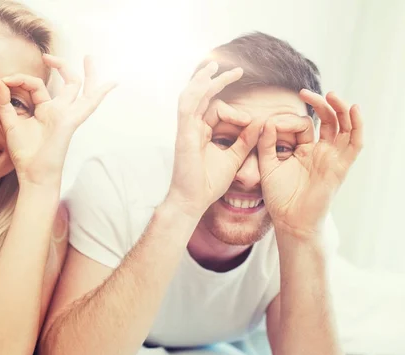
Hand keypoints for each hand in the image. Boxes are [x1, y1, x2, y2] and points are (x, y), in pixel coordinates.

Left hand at [0, 55, 115, 187]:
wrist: (32, 174)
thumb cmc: (24, 154)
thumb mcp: (9, 123)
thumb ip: (4, 103)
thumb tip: (0, 82)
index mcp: (45, 110)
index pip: (36, 85)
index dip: (19, 79)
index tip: (3, 80)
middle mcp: (59, 111)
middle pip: (67, 84)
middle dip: (61, 66)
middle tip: (47, 56)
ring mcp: (67, 115)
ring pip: (82, 90)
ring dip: (88, 74)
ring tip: (89, 58)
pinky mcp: (70, 121)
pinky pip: (88, 104)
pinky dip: (100, 93)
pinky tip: (112, 84)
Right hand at [166, 62, 260, 217]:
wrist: (194, 200)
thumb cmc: (209, 183)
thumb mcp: (233, 157)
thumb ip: (245, 140)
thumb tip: (259, 122)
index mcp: (202, 133)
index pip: (216, 110)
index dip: (235, 111)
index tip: (250, 121)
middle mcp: (192, 128)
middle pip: (202, 97)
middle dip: (217, 81)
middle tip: (235, 69)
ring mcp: (186, 130)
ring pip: (191, 96)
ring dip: (202, 80)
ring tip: (213, 65)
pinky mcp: (184, 134)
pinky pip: (187, 107)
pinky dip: (195, 92)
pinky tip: (205, 81)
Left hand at [258, 90, 362, 237]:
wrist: (290, 220)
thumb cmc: (279, 196)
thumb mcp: (267, 165)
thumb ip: (266, 143)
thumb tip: (266, 121)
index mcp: (304, 150)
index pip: (304, 124)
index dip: (288, 120)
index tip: (270, 123)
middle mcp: (322, 151)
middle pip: (329, 120)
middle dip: (320, 104)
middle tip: (304, 92)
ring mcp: (333, 157)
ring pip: (345, 127)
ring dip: (341, 109)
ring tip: (331, 94)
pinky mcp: (341, 166)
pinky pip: (354, 143)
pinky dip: (357, 125)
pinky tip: (353, 109)